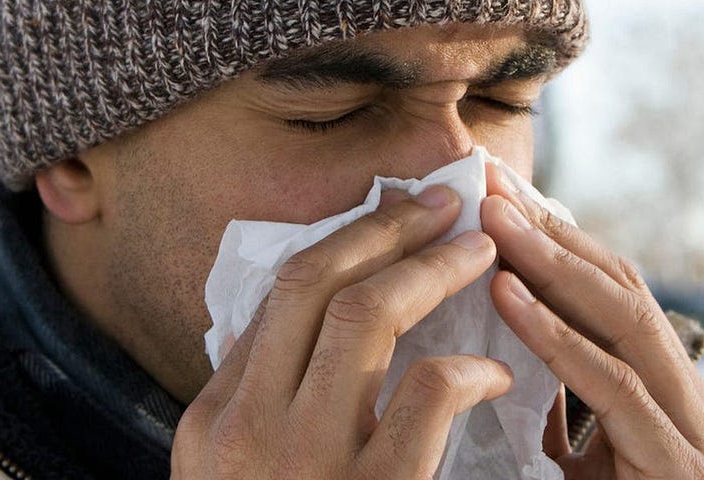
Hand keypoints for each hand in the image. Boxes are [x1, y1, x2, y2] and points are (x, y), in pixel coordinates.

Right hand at [175, 186, 512, 478]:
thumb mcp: (219, 475)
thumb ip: (240, 408)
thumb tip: (249, 336)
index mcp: (211, 421)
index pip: (275, 300)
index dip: (341, 246)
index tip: (390, 222)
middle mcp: (249, 427)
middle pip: (313, 283)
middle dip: (384, 228)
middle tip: (441, 203)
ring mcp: (309, 457)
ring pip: (366, 315)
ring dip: (432, 268)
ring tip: (479, 252)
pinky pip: (428, 390)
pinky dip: (469, 369)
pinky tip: (492, 375)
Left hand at [481, 178, 703, 478]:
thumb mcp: (583, 464)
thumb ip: (563, 411)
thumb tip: (513, 362)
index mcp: (676, 398)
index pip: (618, 299)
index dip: (560, 245)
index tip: (503, 201)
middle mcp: (696, 404)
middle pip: (625, 293)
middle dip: (554, 234)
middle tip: (493, 185)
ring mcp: (696, 432)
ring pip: (624, 322)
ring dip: (550, 265)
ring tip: (494, 221)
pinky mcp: (677, 462)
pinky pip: (612, 384)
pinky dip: (555, 335)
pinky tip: (508, 295)